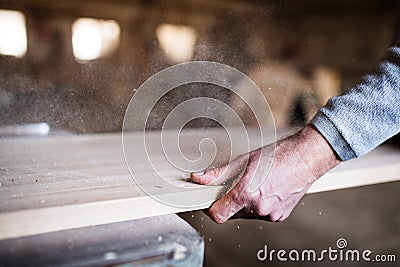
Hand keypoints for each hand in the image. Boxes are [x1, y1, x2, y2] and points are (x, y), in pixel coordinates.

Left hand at [190, 124, 339, 222]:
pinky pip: (261, 215)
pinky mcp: (280, 216)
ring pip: (247, 214)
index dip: (211, 208)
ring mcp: (270, 214)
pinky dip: (260, 205)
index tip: (211, 200)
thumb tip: (199, 178)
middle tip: (237, 184)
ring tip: (256, 184)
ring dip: (246, 204)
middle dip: (230, 202)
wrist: (306, 157)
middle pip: (232, 214)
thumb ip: (218, 173)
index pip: (218, 215)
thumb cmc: (278, 155)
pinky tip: (267, 189)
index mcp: (246, 194)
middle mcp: (258, 208)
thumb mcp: (243, 160)